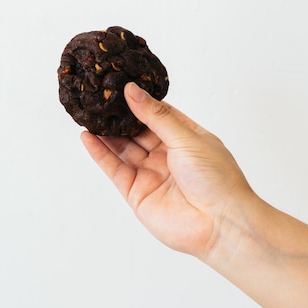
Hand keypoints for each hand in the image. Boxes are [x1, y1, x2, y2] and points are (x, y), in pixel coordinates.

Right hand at [81, 82, 252, 258]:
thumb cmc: (216, 179)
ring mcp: (152, 174)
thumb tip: (133, 91)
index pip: (159, 113)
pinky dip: (100, 153)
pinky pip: (115, 169)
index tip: (121, 84)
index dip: (140, 100)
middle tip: (99, 97)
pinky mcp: (137, 193)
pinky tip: (87, 137)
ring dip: (106, 132)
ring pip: (123, 148)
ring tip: (88, 113)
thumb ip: (156, 115)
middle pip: (137, 130)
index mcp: (186, 138)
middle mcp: (168, 156)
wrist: (219, 223)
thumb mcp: (187, 137)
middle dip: (119, 115)